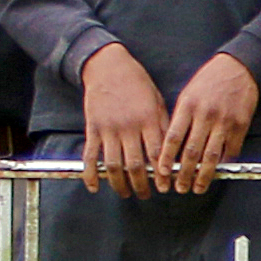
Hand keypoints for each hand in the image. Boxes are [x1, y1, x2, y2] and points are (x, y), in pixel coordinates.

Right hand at [75, 46, 172, 191]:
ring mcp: (109, 128)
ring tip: (126, 193)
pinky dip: (90, 174)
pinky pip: (90, 156)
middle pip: (135, 165)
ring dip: (120, 184)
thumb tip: (171, 151)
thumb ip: (163, 125)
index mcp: (148, 119)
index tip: (166, 187)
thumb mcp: (157, 100)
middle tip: (146, 195)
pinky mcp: (93, 128)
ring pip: (114, 165)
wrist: (108, 65)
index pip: (157, 154)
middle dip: (142, 185)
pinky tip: (94, 187)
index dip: (162, 174)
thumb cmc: (137, 82)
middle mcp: (129, 126)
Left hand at [158, 54, 260, 191]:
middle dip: (183, 174)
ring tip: (197, 188)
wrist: (238, 67)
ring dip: (203, 176)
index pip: (173, 138)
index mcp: (188, 106)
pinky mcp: (240, 125)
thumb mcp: (188, 94)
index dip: (166, 158)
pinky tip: (216, 173)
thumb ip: (180, 118)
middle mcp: (205, 115)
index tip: (162, 173)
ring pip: (211, 156)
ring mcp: (224, 121)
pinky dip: (223, 164)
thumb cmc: (209, 80)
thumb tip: (170, 147)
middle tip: (179, 188)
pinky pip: (231, 150)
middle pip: (192, 152)